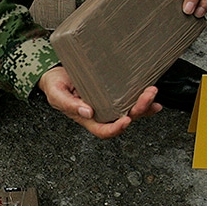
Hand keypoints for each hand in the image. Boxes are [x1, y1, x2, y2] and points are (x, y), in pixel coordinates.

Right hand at [37, 66, 161, 138]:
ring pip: (131, 111)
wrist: (55, 74)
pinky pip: (130, 100)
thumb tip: (88, 113)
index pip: (103, 131)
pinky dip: (143, 100)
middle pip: (123, 120)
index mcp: (87, 119)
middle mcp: (101, 114)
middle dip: (138, 110)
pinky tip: (151, 96)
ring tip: (151, 92)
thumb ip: (70, 105)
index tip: (125, 120)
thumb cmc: (54, 85)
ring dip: (144, 105)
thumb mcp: (57, 95)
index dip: (116, 128)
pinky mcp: (113, 94)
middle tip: (147, 97)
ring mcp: (108, 105)